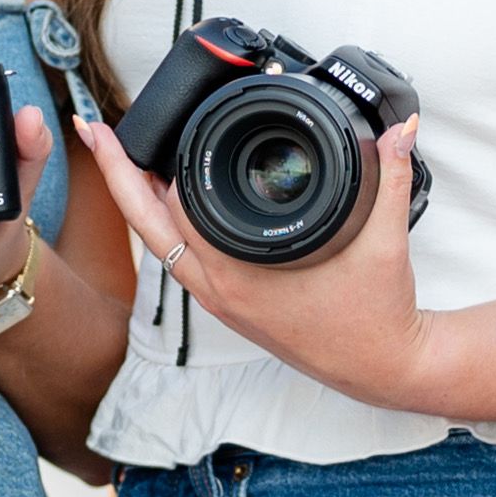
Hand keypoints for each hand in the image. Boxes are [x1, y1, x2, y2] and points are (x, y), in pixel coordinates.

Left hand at [74, 109, 431, 408]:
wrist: (384, 368)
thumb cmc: (377, 316)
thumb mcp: (386, 239)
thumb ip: (392, 177)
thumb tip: (401, 128)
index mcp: (238, 274)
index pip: (165, 212)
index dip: (133, 167)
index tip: (108, 129)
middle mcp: (218, 290)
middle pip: (144, 224)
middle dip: (118, 173)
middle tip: (94, 130)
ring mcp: (222, 301)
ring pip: (161, 242)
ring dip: (141, 199)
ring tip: (129, 154)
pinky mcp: (234, 306)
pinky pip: (185, 258)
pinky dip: (171, 223)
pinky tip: (174, 198)